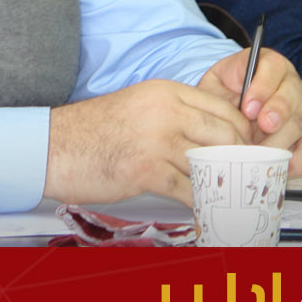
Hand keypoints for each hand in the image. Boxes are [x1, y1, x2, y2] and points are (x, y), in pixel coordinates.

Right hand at [44, 79, 252, 206]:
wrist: (54, 147)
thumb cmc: (94, 131)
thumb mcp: (140, 107)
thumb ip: (175, 116)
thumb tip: (211, 137)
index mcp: (166, 92)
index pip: (222, 108)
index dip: (241, 132)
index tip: (248, 149)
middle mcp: (165, 111)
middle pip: (225, 134)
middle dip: (240, 157)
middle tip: (246, 175)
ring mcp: (156, 140)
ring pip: (209, 162)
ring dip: (222, 182)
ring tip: (232, 195)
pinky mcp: (145, 170)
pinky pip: (187, 188)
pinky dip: (199, 201)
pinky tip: (205, 209)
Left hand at [197, 48, 301, 174]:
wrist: (234, 108)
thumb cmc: (225, 95)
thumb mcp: (216, 84)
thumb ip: (219, 92)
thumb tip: (227, 111)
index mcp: (270, 65)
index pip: (273, 69)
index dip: (262, 89)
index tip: (248, 108)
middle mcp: (292, 84)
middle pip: (291, 97)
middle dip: (276, 114)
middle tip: (262, 128)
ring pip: (298, 124)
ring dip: (278, 142)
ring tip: (257, 156)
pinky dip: (293, 162)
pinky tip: (273, 167)